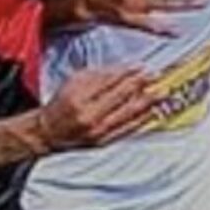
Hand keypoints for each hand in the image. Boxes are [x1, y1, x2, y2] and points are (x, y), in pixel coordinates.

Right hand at [37, 66, 161, 151]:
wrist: (50, 132)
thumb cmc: (62, 104)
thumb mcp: (75, 82)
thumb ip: (100, 75)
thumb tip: (126, 71)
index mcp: (79, 97)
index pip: (110, 82)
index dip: (129, 74)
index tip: (142, 68)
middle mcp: (89, 115)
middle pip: (121, 97)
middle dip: (141, 85)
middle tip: (156, 77)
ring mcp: (97, 131)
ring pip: (127, 114)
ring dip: (146, 102)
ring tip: (160, 93)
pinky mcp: (104, 142)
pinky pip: (127, 129)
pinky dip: (141, 119)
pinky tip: (151, 112)